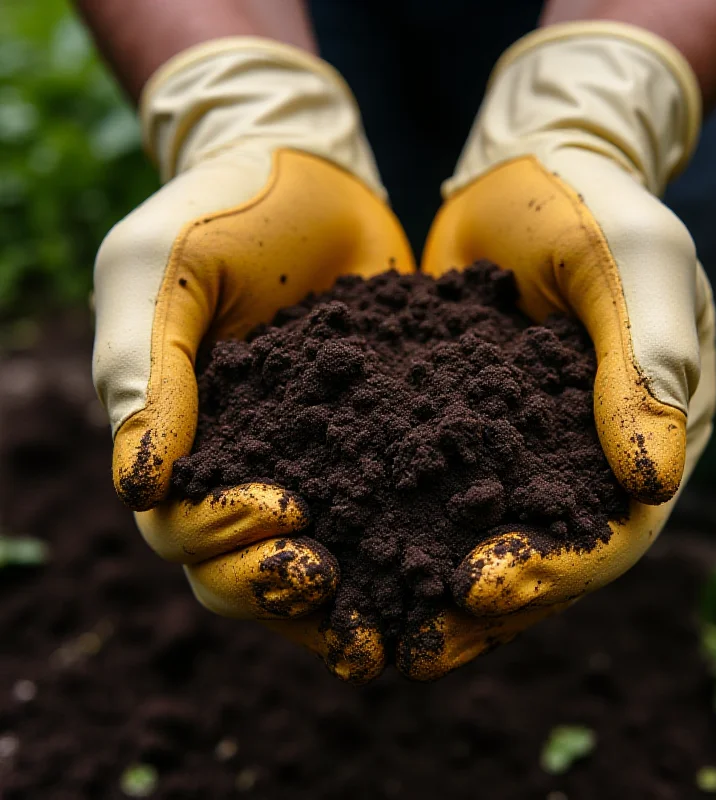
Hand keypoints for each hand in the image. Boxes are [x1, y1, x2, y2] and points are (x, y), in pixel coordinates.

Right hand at [93, 38, 413, 681]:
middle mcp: (247, 464)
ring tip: (407, 620)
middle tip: (336, 588)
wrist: (305, 167)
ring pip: (327, 553)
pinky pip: (395, 503)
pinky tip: (460, 556)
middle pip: (249, 566)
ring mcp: (317, 457)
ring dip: (358, 593)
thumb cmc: (219, 208)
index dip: (224, 540)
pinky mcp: (383, 436)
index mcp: (185, 440)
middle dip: (285, 588)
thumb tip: (140, 487)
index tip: (281, 515)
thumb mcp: (161, 272)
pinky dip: (418, 540)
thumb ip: (145, 373)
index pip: (185, 526)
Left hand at [400, 22, 715, 679]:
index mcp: (636, 436)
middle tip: (408, 644)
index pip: (609, 535)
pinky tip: (327, 541)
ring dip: (419, 586)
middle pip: (537, 561)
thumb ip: (647, 364)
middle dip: (476, 611)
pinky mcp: (451, 424)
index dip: (553, 573)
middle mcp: (573, 458)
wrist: (532, 165)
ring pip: (471, 538)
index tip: (482, 590)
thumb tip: (653, 482)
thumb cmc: (593, 204)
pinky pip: (419, 485)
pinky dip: (381, 520)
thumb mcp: (633, 264)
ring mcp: (509, 447)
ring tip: (356, 619)